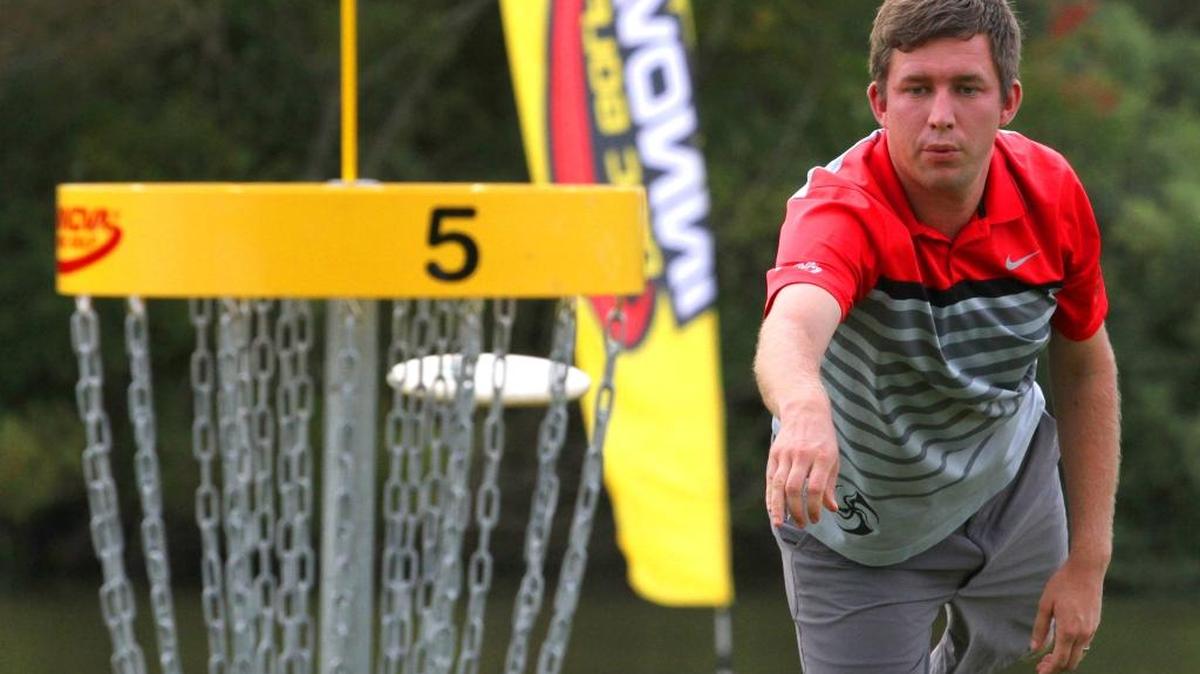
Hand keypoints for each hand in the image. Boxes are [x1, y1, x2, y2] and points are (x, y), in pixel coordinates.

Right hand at [765, 397, 839, 527]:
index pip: (815, 487)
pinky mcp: (774, 454)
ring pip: (779, 485)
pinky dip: (770, 496)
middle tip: (801, 524)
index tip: (815, 519)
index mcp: (822, 456)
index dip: (814, 507)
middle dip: (796, 510)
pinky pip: (770, 479)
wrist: (804, 410)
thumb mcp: (833, 458)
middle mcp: (802, 455)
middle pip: (794, 488)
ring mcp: (786, 454)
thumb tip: (831, 509)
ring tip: (781, 523)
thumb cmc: (823, 439)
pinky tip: (772, 510)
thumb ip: (830, 484)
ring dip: (779, 507)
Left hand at [1030, 557, 1105, 672]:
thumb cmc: (1063, 584)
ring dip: (1065, 659)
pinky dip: (1073, 650)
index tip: (1040, 672)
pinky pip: (1084, 645)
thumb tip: (1034, 647)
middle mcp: (1083, 633)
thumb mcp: (1045, 604)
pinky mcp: (1095, 625)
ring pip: (1079, 655)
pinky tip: (1061, 644)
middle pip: (1071, 662)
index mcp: (1069, 630)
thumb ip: (1040, 628)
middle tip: (1042, 666)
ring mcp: (1091, 630)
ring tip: (1049, 657)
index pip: (1060, 659)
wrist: (1087, 570)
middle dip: (1056, 668)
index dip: (1049, 669)